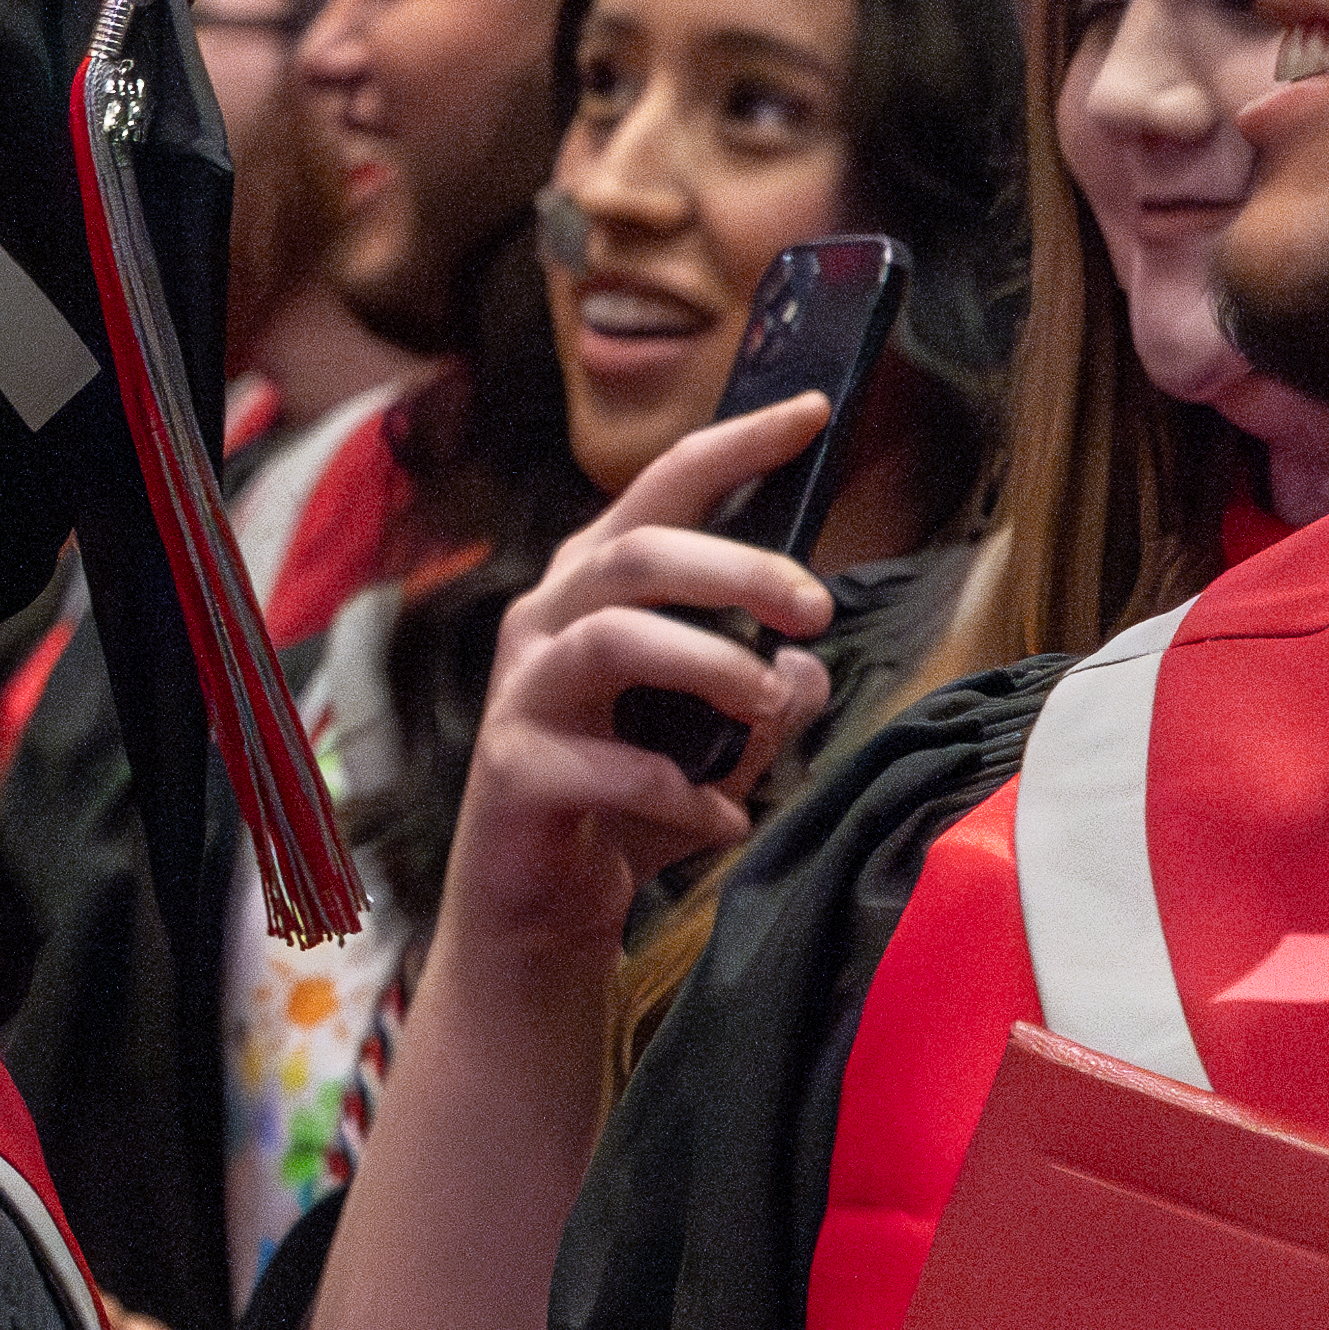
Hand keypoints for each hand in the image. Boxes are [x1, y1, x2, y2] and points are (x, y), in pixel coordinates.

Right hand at [434, 393, 842, 984]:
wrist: (540, 916)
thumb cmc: (621, 810)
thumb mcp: (716, 743)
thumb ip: (765, 694)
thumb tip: (807, 668)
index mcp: (595, 591)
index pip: (662, 490)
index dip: (735, 446)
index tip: (813, 413)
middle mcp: (550, 624)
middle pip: (639, 552)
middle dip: (739, 569)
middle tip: (815, 612)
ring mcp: (524, 694)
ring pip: (616, 637)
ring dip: (713, 670)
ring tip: (767, 712)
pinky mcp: (513, 770)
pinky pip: (610, 764)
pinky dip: (683, 793)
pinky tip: (722, 819)